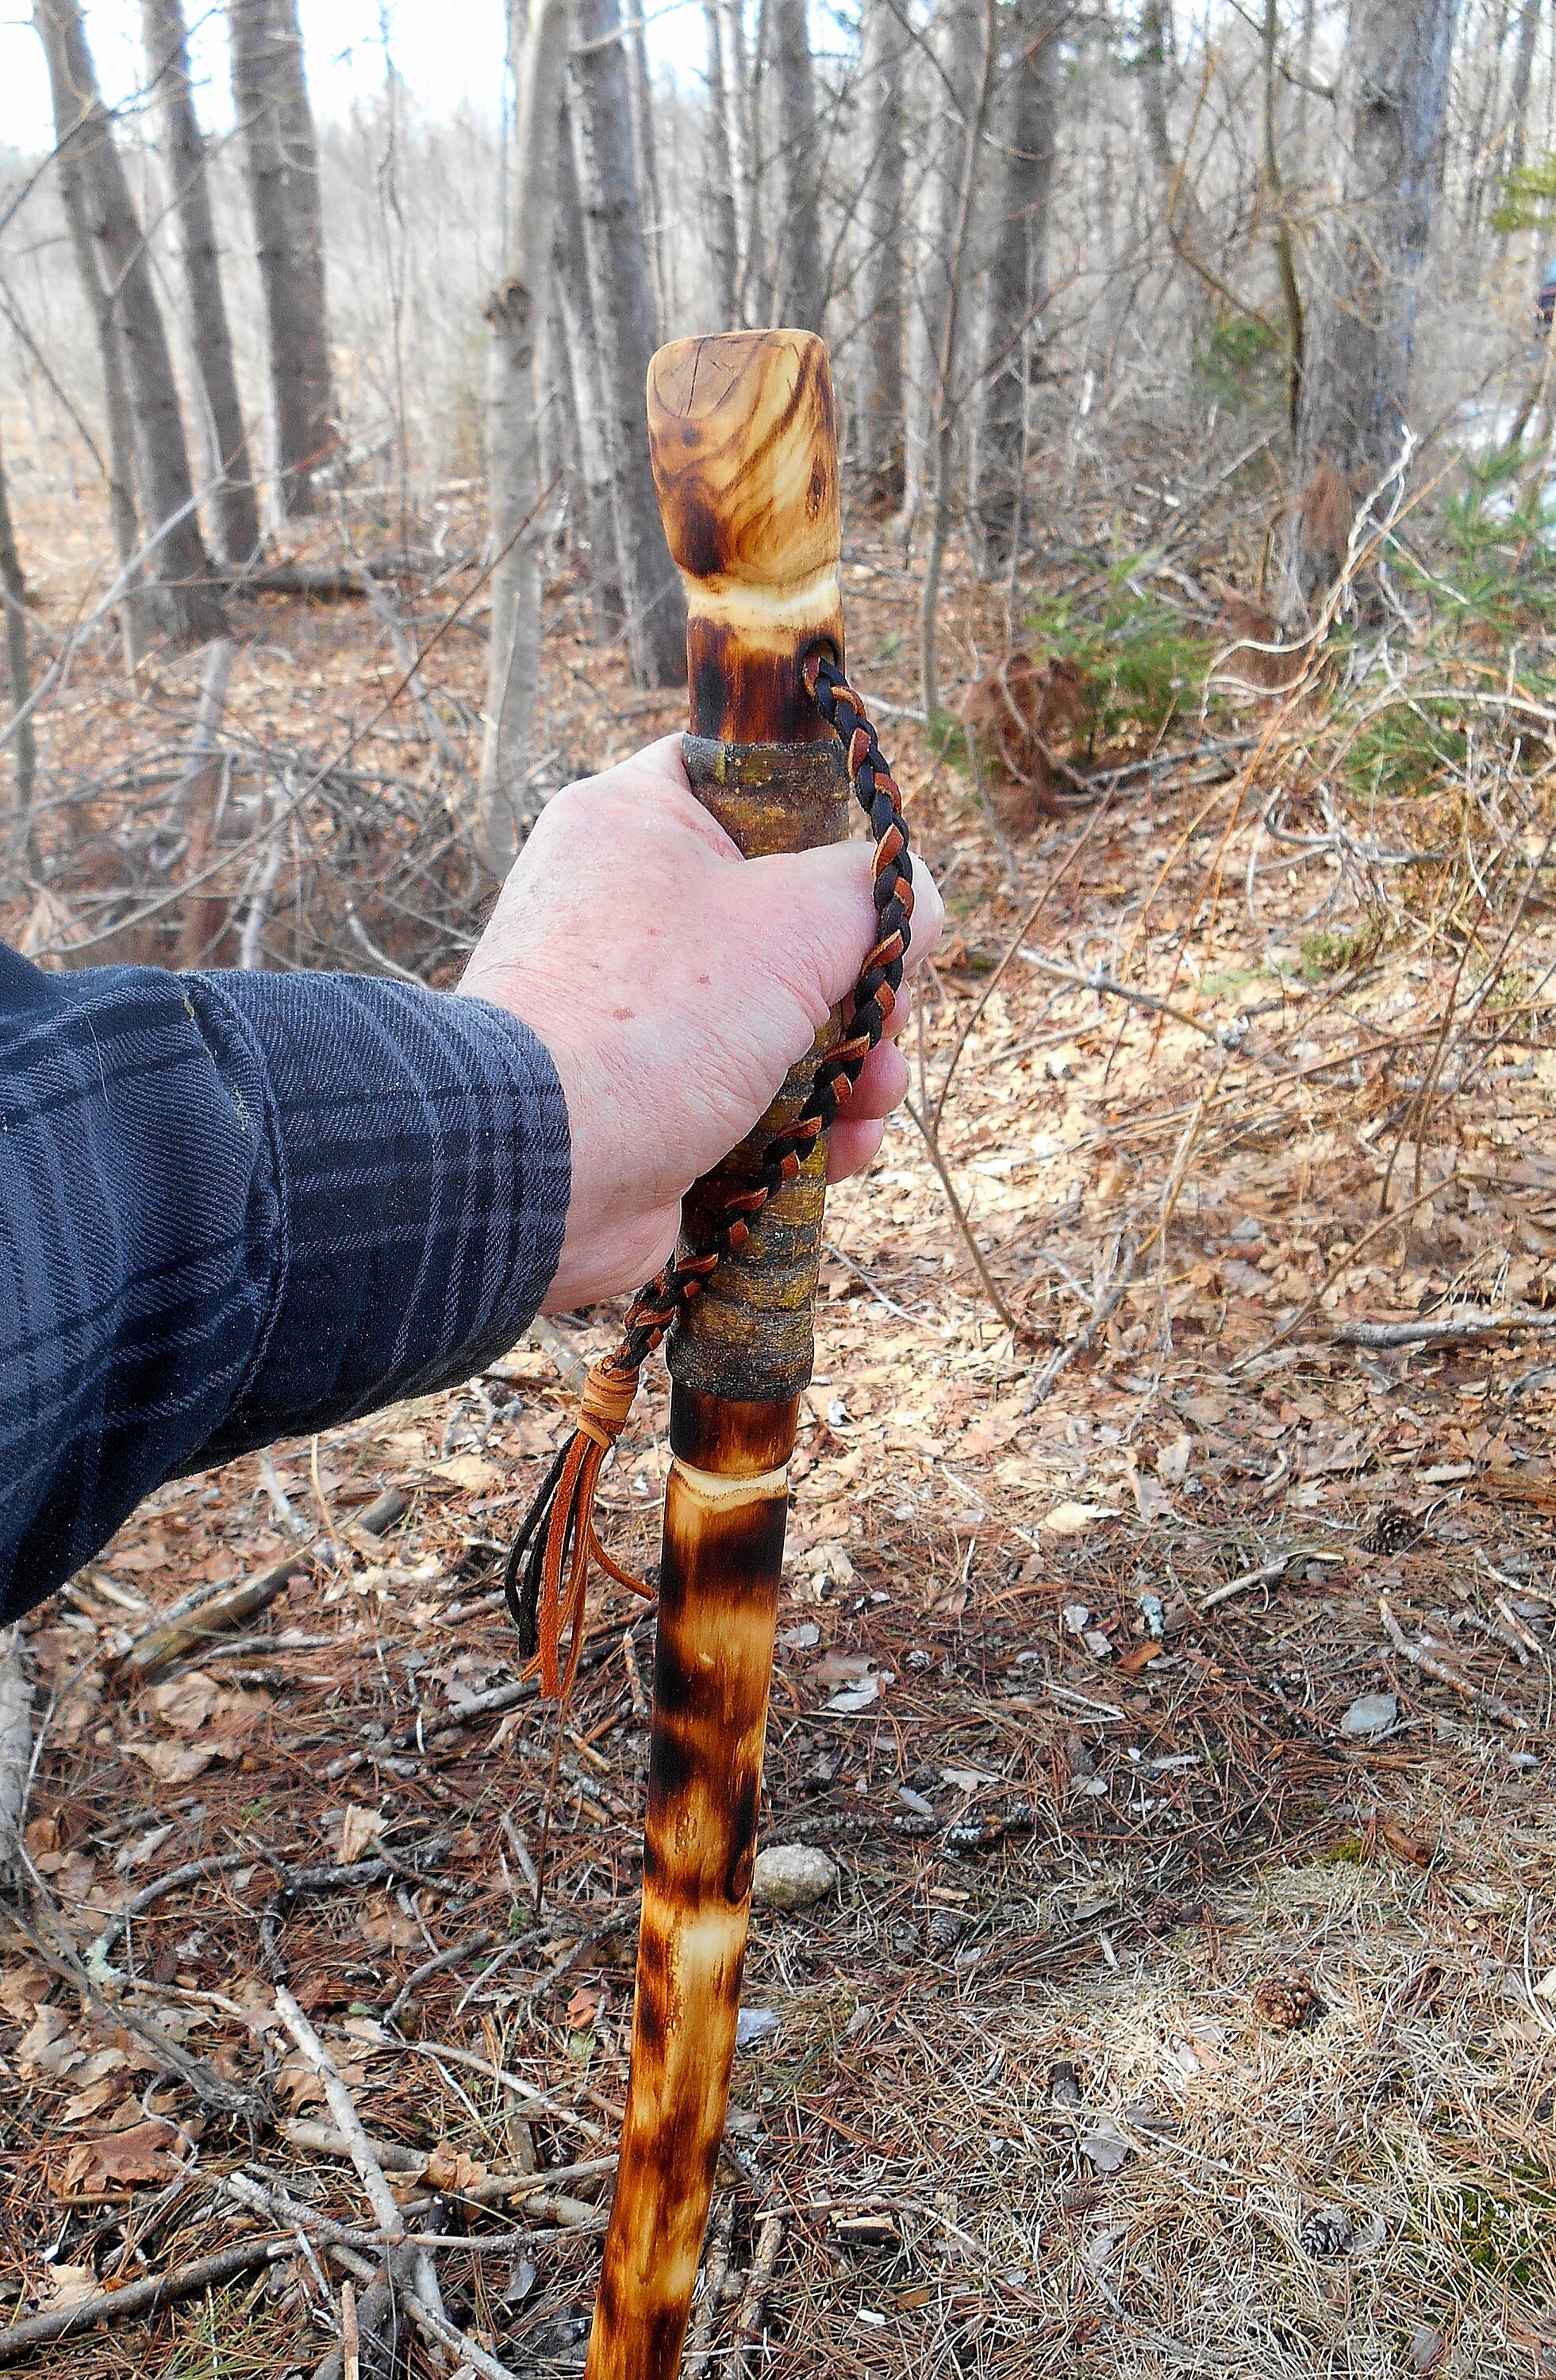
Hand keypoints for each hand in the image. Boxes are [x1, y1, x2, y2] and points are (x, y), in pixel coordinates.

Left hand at [459, 735, 941, 1310]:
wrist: (536, 1170)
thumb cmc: (657, 1017)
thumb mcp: (797, 921)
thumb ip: (878, 891)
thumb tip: (921, 908)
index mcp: (638, 823)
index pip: (746, 777)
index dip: (826, 819)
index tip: (873, 879)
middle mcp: (629, 908)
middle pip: (790, 920)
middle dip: (864, 984)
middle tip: (886, 1018)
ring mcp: (639, 1013)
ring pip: (787, 1020)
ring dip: (853, 1065)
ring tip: (869, 1101)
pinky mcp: (653, 1102)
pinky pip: (756, 1098)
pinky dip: (808, 1125)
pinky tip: (839, 1153)